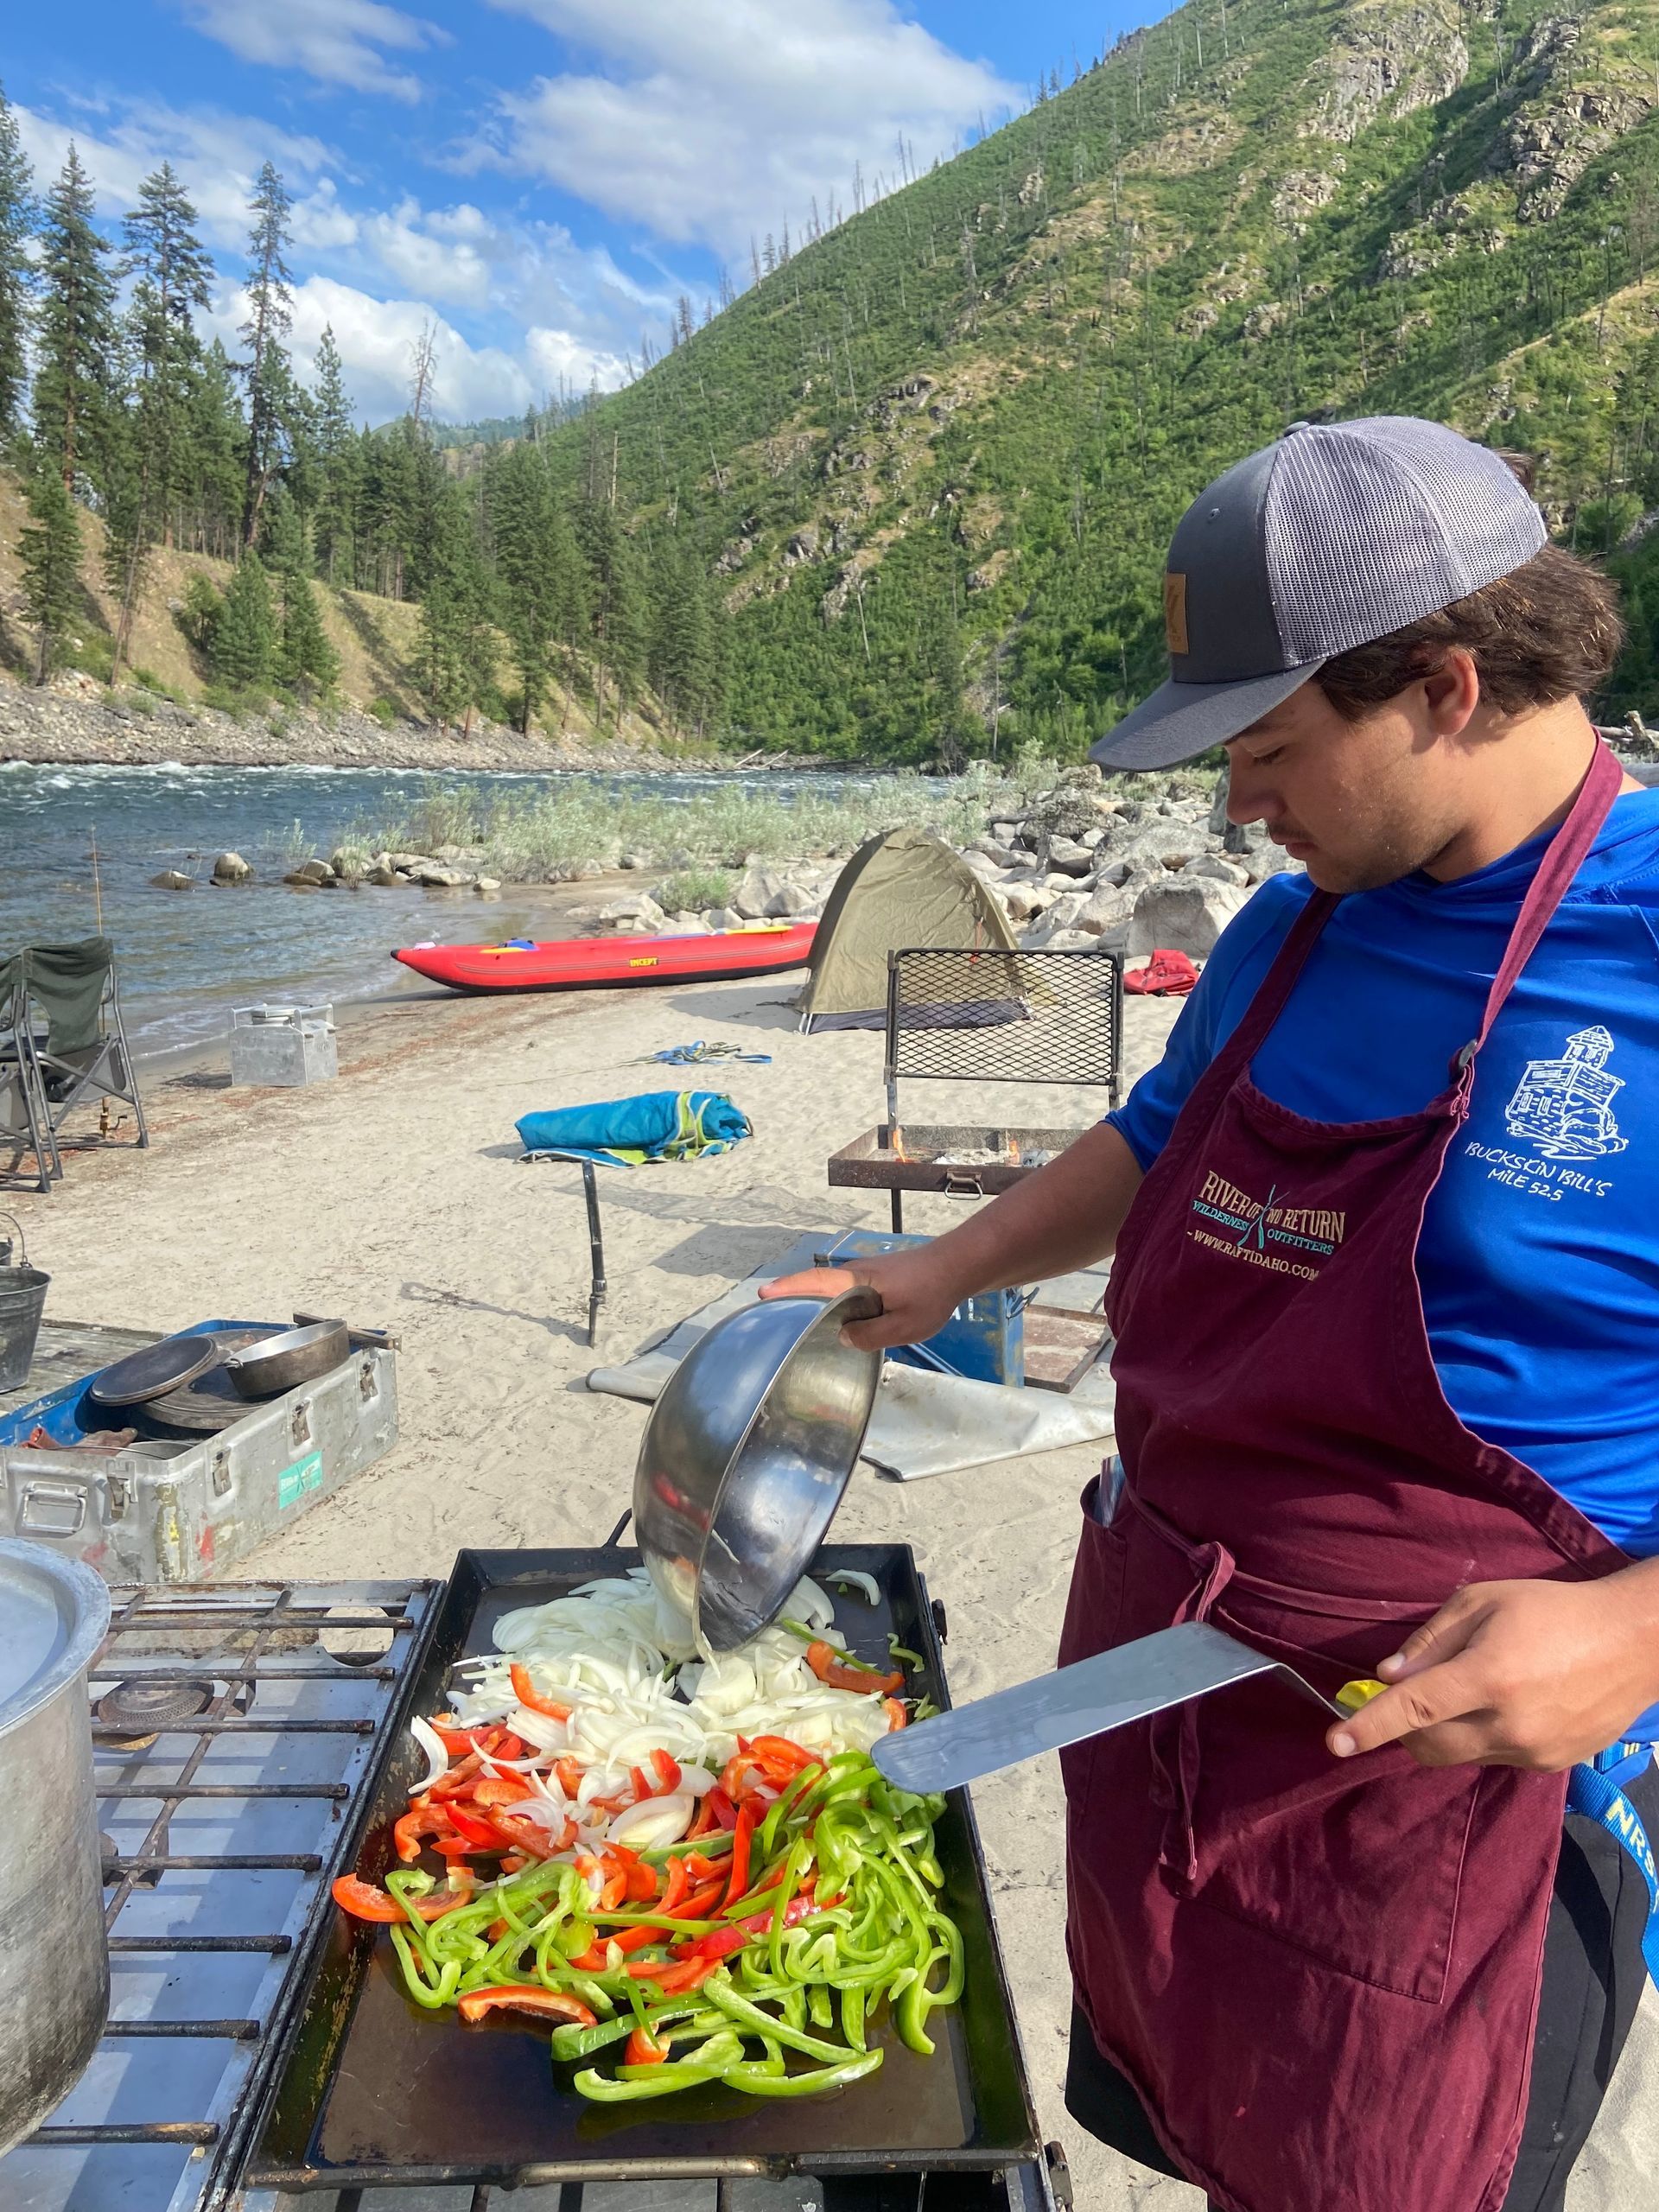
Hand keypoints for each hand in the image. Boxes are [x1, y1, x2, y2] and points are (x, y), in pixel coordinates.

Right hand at [759, 1250, 963, 1351]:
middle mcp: (856, 1272)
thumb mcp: (903, 1325)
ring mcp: (866, 1274)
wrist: (959, 1266)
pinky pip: (849, 1293)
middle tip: (771, 1317)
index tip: (763, 1294)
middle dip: (793, 1297)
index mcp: (858, 1280)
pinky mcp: (878, 1279)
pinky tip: (839, 1325)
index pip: (816, 1282)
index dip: (789, 1288)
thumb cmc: (931, 1294)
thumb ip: (871, 1335)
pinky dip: (837, 1306)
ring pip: (835, 1291)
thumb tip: (842, 1338)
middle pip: (819, 1285)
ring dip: (817, 1305)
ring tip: (799, 1327)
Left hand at [1326, 1567, 1658, 1770]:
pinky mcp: (1550, 1766)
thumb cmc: (1552, 1610)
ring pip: (1460, 1755)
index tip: (1334, 1741)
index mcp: (1487, 1677)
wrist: (1633, 1644)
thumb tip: (1389, 1676)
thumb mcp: (1483, 1601)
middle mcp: (1508, 1724)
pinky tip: (1509, 1703)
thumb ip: (1431, 1640)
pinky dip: (1482, 1736)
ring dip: (1446, 1731)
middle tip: (1408, 1697)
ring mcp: (1531, 1751)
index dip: (1369, 1726)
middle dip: (1404, 1729)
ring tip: (1473, 1689)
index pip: (1413, 1709)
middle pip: (1428, 1746)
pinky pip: (1494, 1757)